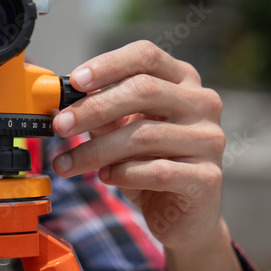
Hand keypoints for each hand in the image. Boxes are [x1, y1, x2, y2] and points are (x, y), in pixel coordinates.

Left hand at [52, 40, 225, 252]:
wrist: (183, 215)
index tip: (74, 81)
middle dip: (94, 108)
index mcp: (182, 80)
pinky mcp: (208, 177)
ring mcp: (209, 139)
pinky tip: (105, 177)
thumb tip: (65, 101)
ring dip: (97, 150)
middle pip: (144, 90)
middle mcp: (203, 103)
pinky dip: (124, 174)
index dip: (108, 64)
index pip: (146, 55)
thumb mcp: (120, 131)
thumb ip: (101, 112)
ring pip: (145, 134)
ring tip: (68, 163)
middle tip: (60, 126)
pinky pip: (158, 170)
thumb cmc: (150, 163)